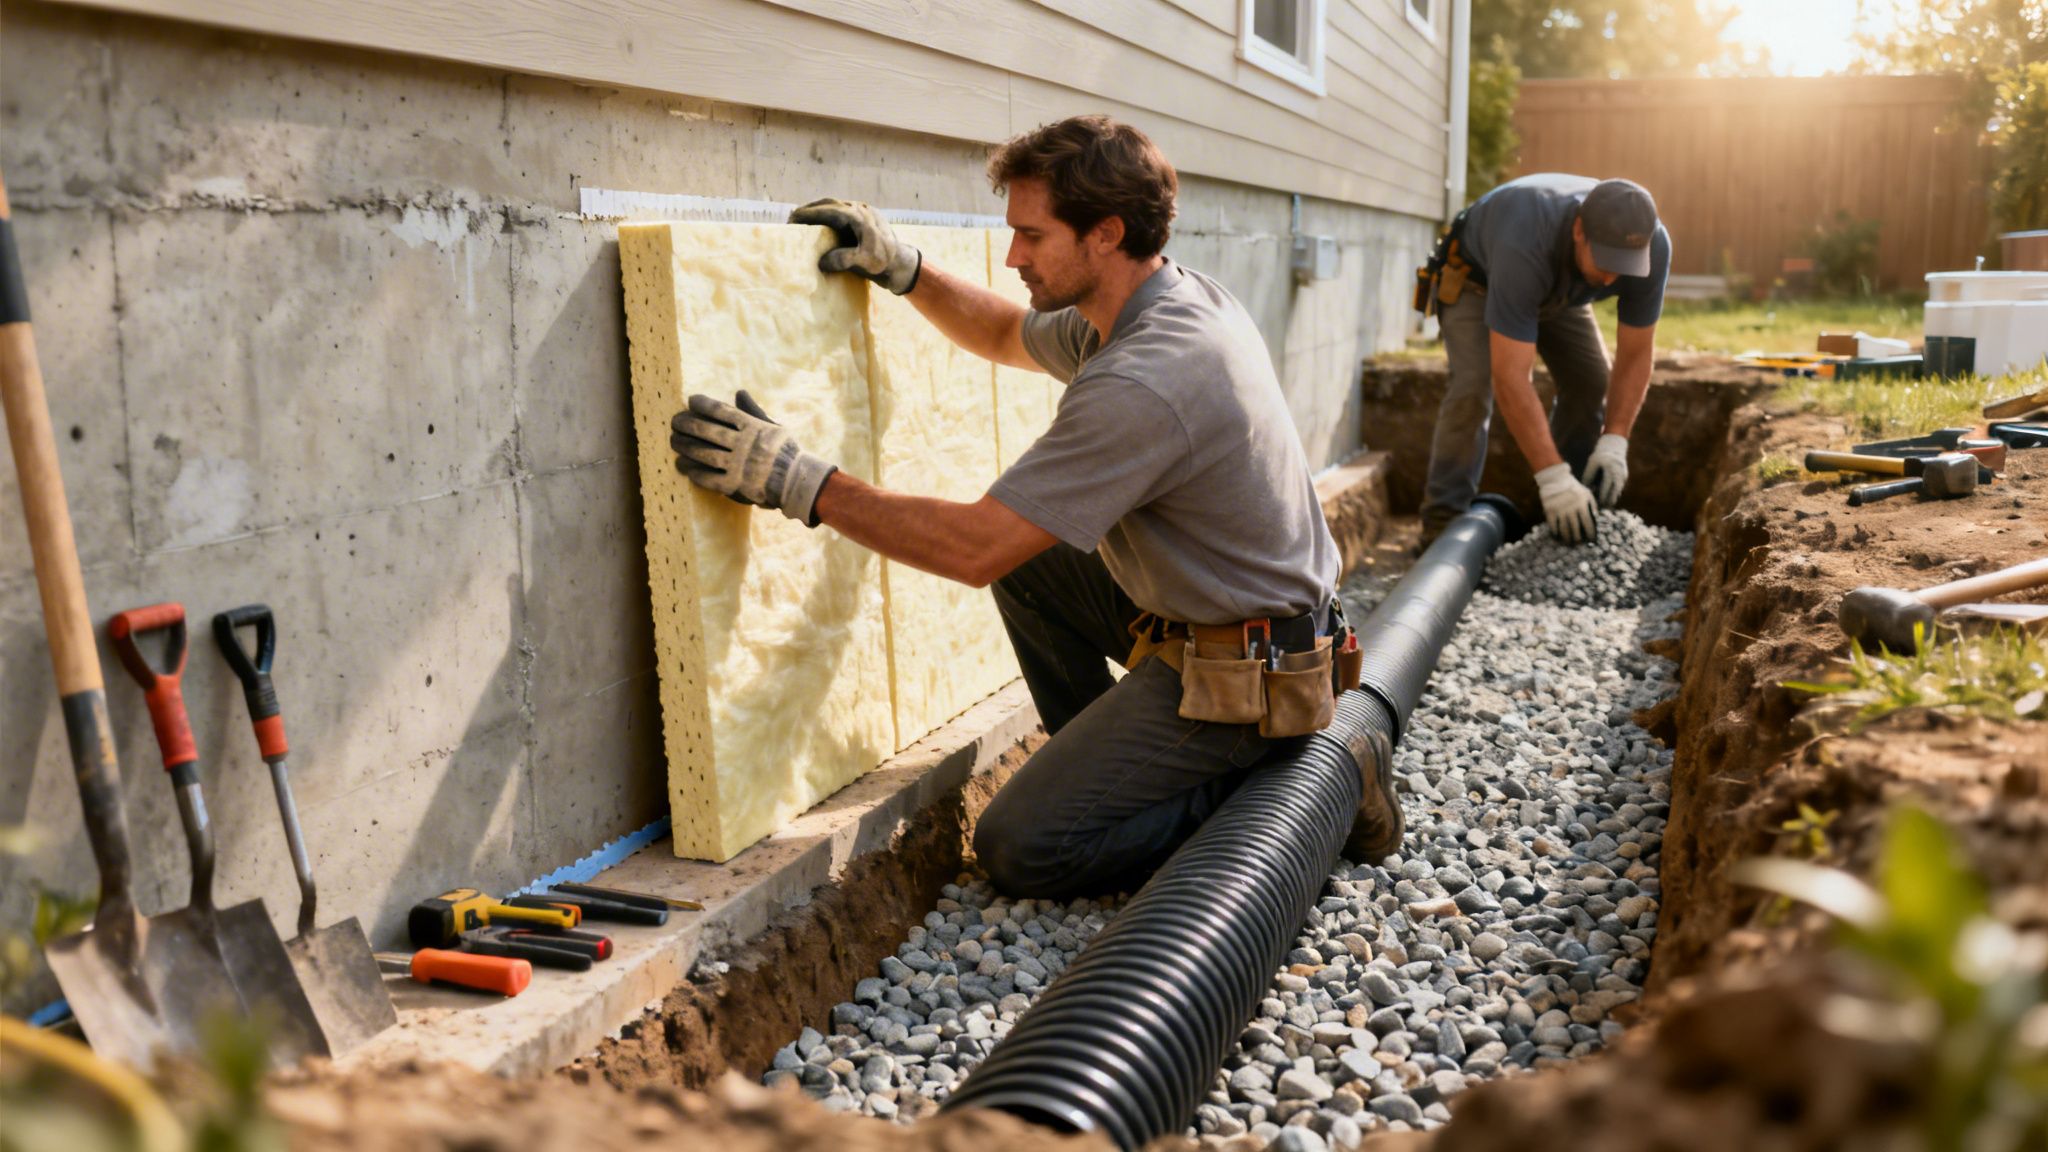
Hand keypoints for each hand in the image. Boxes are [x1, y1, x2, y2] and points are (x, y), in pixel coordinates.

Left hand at [670, 391, 837, 526]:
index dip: (703, 404)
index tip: (691, 401)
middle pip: (707, 431)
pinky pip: (708, 478)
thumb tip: (739, 392)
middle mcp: (743, 444)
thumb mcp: (773, 427)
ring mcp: (738, 466)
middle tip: (674, 421)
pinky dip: (693, 471)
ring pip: (703, 453)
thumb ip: (753, 411)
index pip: (722, 411)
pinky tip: (683, 466)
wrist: (796, 482)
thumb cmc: (785, 451)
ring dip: (685, 447)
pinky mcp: (734, 486)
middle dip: (687, 424)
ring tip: (674, 442)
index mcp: (753, 427)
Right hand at [788, 198, 920, 294]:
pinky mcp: (864, 218)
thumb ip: (844, 260)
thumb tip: (822, 261)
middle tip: (793, 217)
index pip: (828, 211)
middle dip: (810, 209)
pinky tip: (820, 223)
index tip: (792, 219)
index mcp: (858, 217)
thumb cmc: (883, 263)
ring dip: (818, 210)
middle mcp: (860, 210)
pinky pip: (841, 211)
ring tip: (802, 218)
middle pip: (829, 203)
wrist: (901, 264)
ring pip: (835, 205)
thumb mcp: (865, 263)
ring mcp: (863, 212)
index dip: (809, 214)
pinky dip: (828, 214)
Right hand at [1534, 463, 1597, 543]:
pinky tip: (1557, 536)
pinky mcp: (1550, 510)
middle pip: (1575, 529)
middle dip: (1578, 539)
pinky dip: (1555, 532)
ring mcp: (1560, 511)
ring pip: (1564, 529)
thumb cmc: (1573, 487)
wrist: (1555, 478)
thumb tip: (1596, 518)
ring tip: (1568, 543)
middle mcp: (1571, 509)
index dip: (1590, 534)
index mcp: (1582, 505)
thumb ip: (1593, 505)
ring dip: (1567, 538)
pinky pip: (1552, 525)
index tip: (1591, 540)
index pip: (1588, 523)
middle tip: (1578, 544)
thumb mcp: (1587, 493)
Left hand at [1580, 434, 1629, 507]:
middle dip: (1608, 501)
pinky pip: (1619, 489)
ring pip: (1618, 492)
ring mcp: (1623, 476)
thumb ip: (1588, 476)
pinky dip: (1613, 495)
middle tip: (1601, 509)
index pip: (1606, 486)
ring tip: (1604, 507)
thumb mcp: (1592, 464)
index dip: (1601, 496)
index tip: (1597, 504)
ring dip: (1611, 499)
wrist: (1615, 447)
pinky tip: (1607, 500)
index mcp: (1611, 469)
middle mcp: (1619, 474)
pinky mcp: (1624, 478)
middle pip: (1614, 492)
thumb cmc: (1600, 456)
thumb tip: (1585, 491)